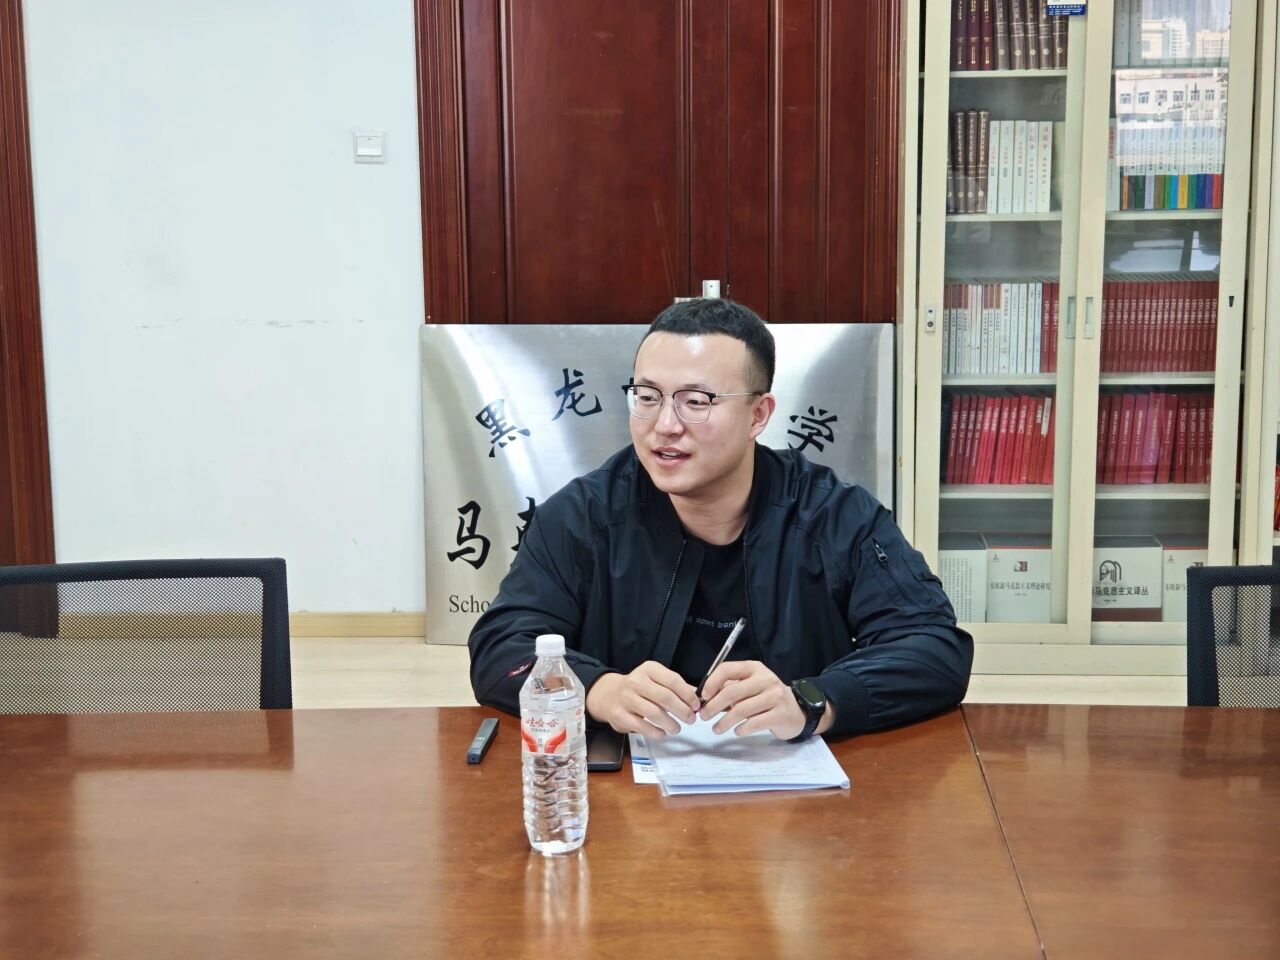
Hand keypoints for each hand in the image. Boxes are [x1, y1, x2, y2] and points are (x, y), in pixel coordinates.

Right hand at [585, 662, 699, 738]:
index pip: (673, 680)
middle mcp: (636, 681)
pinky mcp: (620, 715)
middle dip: (682, 710)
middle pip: (665, 697)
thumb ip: (676, 688)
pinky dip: (656, 732)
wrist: (609, 695)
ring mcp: (626, 698)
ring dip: (671, 723)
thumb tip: (698, 699)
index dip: (688, 695)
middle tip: (691, 719)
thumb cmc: (639, 688)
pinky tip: (663, 733)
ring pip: (654, 713)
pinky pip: (642, 726)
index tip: (696, 706)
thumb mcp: (656, 680)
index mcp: (649, 669)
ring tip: (677, 728)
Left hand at [699, 660, 808, 740]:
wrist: (798, 711)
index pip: (727, 669)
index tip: (703, 696)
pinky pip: (753, 723)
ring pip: (741, 710)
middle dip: (713, 706)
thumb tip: (704, 698)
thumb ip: (731, 688)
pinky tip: (737, 731)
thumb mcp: (751, 687)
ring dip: (724, 721)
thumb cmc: (768, 698)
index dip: (712, 682)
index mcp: (754, 668)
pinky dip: (741, 729)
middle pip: (732, 692)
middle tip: (704, 716)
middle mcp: (765, 679)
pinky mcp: (780, 714)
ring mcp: (774, 696)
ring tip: (716, 729)